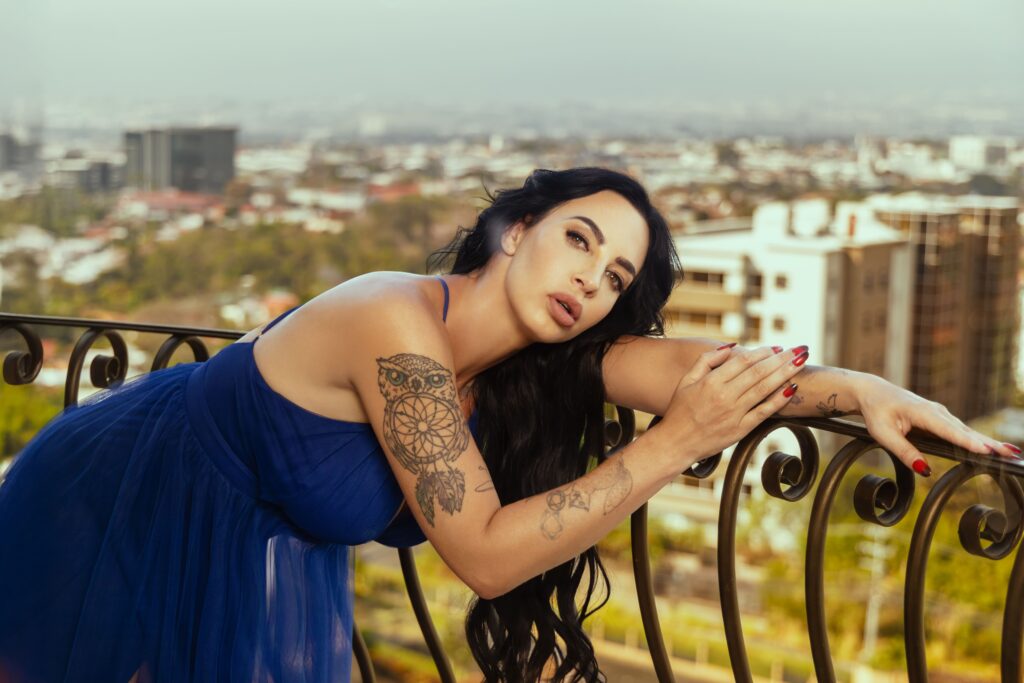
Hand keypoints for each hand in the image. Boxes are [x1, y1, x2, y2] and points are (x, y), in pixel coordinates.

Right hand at [656, 344, 808, 467]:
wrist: (676, 443)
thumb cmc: (679, 410)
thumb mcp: (686, 380)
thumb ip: (706, 360)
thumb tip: (731, 346)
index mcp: (711, 382)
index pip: (743, 361)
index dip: (762, 352)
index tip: (776, 347)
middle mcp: (724, 396)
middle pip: (758, 372)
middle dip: (781, 359)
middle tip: (798, 349)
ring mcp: (734, 413)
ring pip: (764, 389)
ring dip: (785, 374)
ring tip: (801, 362)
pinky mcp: (741, 429)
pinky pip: (764, 412)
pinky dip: (779, 400)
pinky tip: (792, 388)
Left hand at [854, 374, 1022, 475]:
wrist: (872, 392)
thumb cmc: (876, 412)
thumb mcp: (883, 434)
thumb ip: (904, 451)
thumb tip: (925, 470)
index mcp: (923, 413)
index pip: (949, 430)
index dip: (968, 442)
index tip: (986, 451)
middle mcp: (937, 412)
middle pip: (965, 431)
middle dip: (989, 443)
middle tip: (1011, 455)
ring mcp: (940, 414)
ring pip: (967, 431)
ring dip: (989, 442)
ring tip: (1009, 454)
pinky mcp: (940, 419)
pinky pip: (961, 431)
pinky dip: (978, 440)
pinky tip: (993, 449)